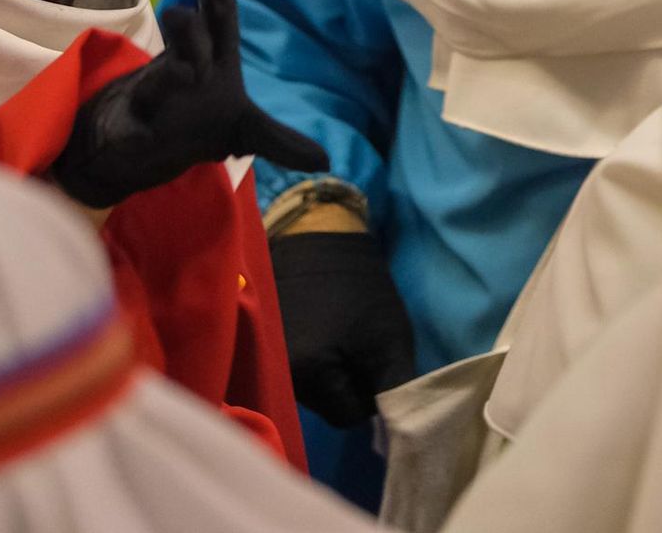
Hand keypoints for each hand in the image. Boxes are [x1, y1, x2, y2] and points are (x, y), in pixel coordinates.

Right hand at [55, 0, 328, 208]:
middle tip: (205, 44)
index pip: (219, 25)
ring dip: (169, 77)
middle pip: (185, 32)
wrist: (135, 147)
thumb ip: (280, 141)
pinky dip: (133, 130)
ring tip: (187, 81)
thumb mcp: (243, 132)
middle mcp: (180, 67)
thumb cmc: (196, 123)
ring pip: (159, 73)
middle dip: (191, 26)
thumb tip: (325, 159)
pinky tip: (144, 135)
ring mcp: (150, 93)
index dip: (218, 2)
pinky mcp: (123, 126)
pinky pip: (125, 124)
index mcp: (211, 63)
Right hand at [270, 229, 415, 424]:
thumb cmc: (360, 286)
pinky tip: (322, 330)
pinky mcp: (265, 345)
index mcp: (305, 375)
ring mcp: (268, 361)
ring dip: (332, 372)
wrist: (320, 235)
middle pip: (328, 405)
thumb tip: (396, 426)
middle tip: (360, 344)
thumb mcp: (391, 338)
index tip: (376, 361)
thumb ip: (396, 390)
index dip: (370, 394)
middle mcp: (278, 375)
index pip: (348, 417)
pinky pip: (298, 371)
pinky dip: (315, 359)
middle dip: (349, 384)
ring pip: (314, 391)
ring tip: (340, 333)